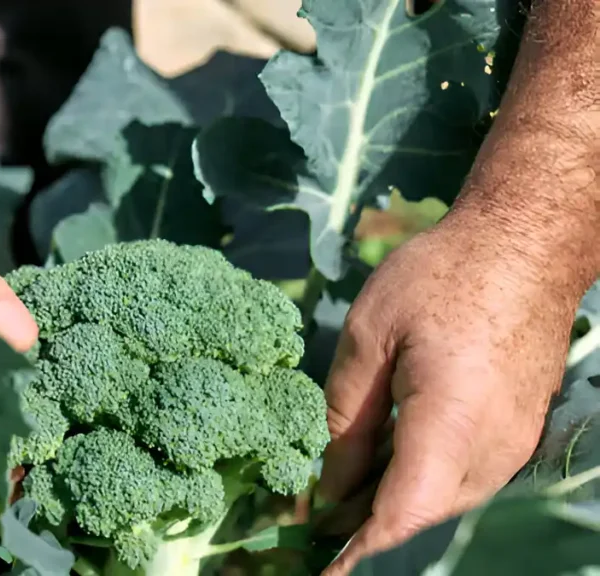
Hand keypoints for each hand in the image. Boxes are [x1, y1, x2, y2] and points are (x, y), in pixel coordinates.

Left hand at [317, 210, 581, 574]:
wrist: (524, 245)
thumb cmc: (441, 276)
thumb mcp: (370, 336)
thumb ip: (346, 417)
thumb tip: (327, 484)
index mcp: (451, 423)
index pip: (401, 514)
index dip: (356, 548)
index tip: (321, 566)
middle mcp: (491, 448)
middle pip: (420, 513)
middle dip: (364, 525)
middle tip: (309, 519)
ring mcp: (512, 443)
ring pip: (442, 498)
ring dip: (390, 503)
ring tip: (337, 492)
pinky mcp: (516, 431)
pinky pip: (462, 475)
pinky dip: (419, 480)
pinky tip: (382, 461)